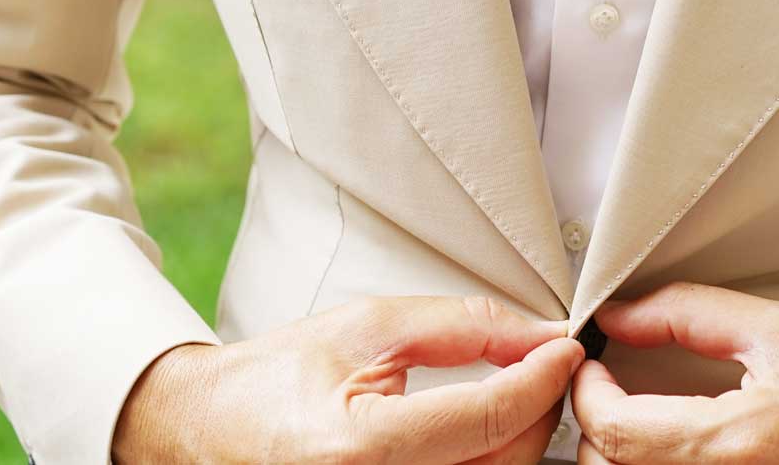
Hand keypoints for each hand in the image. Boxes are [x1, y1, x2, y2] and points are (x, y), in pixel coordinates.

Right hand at [113, 294, 584, 464]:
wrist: (214, 429)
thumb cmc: (279, 378)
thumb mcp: (370, 326)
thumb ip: (461, 326)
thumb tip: (537, 333)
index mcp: (362, 448)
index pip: (489, 418)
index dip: (541, 377)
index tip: (565, 345)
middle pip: (505, 462)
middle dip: (538, 408)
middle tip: (543, 362)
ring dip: (520, 439)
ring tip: (515, 393)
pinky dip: (490, 460)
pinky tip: (488, 431)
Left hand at [569, 282, 778, 464]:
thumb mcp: (775, 327)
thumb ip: (687, 313)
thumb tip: (622, 313)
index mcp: (734, 441)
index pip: (614, 431)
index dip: (586, 390)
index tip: (591, 360)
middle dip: (596, 420)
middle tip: (605, 381)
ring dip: (620, 445)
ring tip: (632, 406)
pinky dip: (652, 460)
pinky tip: (666, 433)